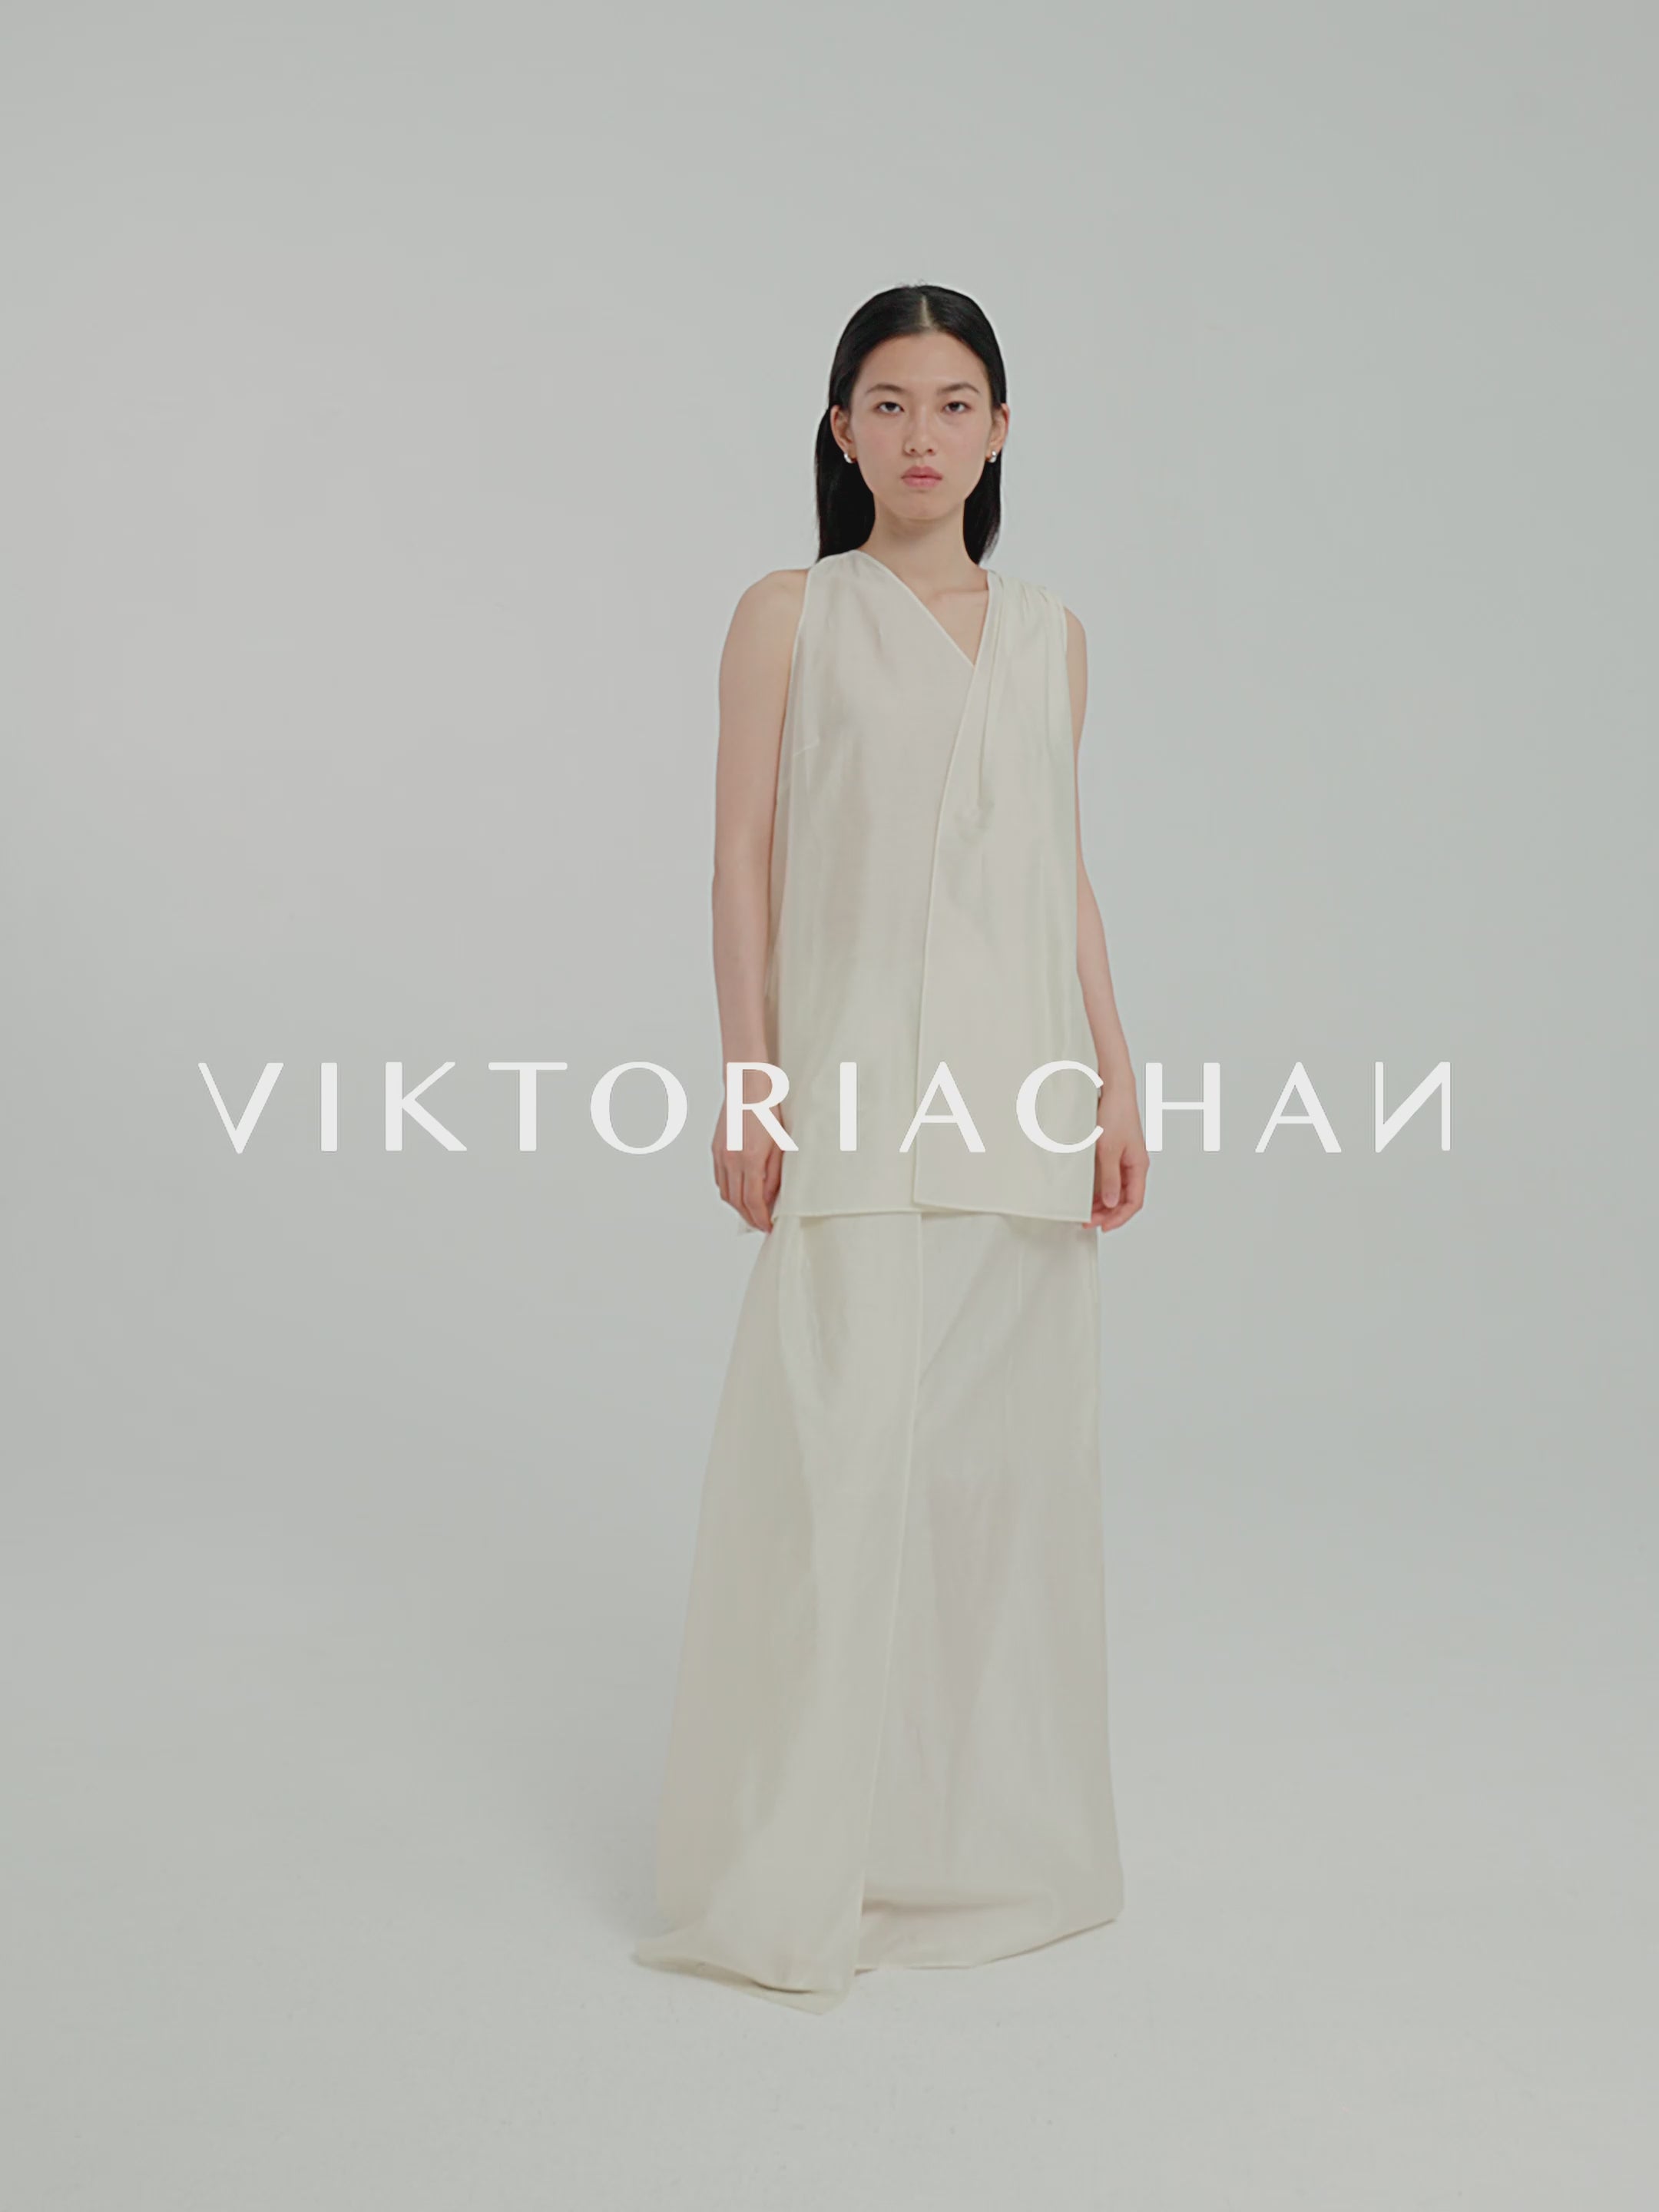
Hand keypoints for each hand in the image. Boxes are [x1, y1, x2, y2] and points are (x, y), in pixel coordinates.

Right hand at [711, 1096, 782, 1232]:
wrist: (747, 1087)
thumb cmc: (768, 1111)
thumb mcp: (780, 1145)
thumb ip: (775, 1175)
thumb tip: (770, 1199)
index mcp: (750, 1160)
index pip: (753, 1201)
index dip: (760, 1219)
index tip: (768, 1227)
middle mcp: (731, 1161)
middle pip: (737, 1202)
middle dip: (749, 1218)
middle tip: (761, 1225)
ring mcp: (720, 1155)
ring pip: (725, 1193)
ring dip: (738, 1207)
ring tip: (751, 1212)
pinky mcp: (715, 1149)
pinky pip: (720, 1179)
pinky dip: (729, 1191)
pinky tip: (739, 1192)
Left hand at [1090, 1086, 1147, 1232]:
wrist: (1114, 1091)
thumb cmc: (1115, 1115)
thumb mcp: (1108, 1150)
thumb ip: (1110, 1178)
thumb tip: (1110, 1203)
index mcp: (1139, 1166)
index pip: (1133, 1202)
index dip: (1119, 1218)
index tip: (1102, 1227)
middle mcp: (1134, 1166)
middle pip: (1125, 1200)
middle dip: (1108, 1214)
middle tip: (1088, 1222)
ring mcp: (1125, 1161)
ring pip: (1117, 1192)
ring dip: (1103, 1204)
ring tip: (1086, 1213)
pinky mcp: (1116, 1155)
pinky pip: (1111, 1180)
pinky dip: (1100, 1191)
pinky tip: (1088, 1196)